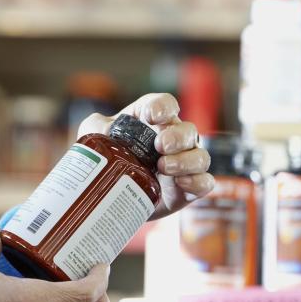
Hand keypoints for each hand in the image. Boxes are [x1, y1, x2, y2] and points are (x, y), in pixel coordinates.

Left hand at [77, 92, 213, 220]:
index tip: (151, 116)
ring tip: (164, 166)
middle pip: (187, 130)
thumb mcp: (95, 138)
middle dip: (177, 136)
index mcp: (152, 121)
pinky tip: (181, 182)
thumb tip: (102, 127)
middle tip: (160, 145)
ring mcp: (183, 164)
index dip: (162, 106)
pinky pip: (205, 182)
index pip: (165, 104)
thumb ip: (96, 127)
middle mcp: (173, 139)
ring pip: (201, 156)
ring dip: (186, 160)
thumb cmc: (107, 159)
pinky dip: (197, 181)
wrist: (109, 197)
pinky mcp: (187, 189)